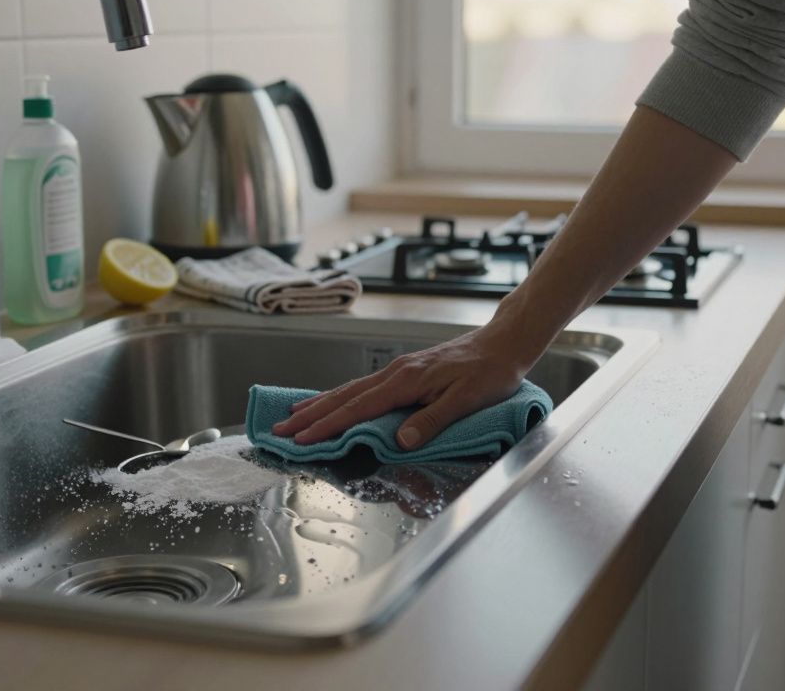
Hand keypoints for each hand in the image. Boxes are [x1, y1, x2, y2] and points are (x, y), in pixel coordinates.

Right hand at [270, 324, 533, 449]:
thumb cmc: (491, 372)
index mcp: (408, 380)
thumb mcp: (468, 400)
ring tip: (294, 415)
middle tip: (281, 430)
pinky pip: (363, 386)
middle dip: (311, 415)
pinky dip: (340, 395)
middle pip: (345, 396)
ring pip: (350, 389)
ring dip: (320, 404)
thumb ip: (433, 420)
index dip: (329, 426)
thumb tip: (401, 441)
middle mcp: (397, 372)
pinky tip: (331, 401)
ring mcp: (399, 370)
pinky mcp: (405, 372)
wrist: (504, 343)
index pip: (359, 408)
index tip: (303, 439)